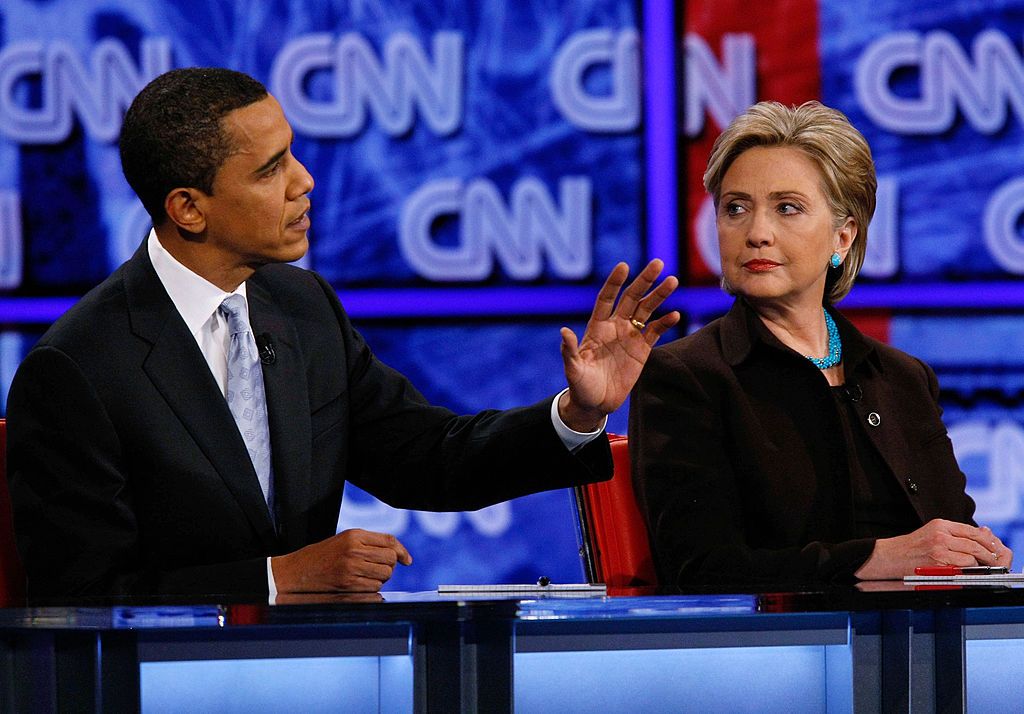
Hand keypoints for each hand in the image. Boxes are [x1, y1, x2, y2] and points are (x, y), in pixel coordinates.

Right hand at [271, 528, 412, 592]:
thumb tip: (398, 554)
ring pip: (384, 575)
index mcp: (354, 535)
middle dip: (389, 566)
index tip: (407, 560)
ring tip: (364, 576)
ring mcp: (351, 568)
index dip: (402, 551)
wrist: (295, 572)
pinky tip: (359, 586)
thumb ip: (368, 543)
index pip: (390, 541)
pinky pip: (374, 590)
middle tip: (376, 569)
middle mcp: (354, 550)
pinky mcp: (347, 585)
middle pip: (390, 559)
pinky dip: (372, 590)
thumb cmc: (320, 556)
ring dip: (380, 579)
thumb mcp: (343, 541)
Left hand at [559, 260, 679, 431]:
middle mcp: (615, 326)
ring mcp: (630, 336)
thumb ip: (570, 351)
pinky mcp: (642, 349)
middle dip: (644, 280)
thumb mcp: (573, 370)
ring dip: (659, 296)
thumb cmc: (580, 386)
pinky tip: (674, 314)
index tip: (623, 266)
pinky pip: (655, 331)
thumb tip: (564, 331)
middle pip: (631, 297)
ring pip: (646, 310)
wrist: (595, 403)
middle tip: (658, 263)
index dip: (614, 282)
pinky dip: (665, 323)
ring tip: (672, 281)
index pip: (606, 298)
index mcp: (597, 327)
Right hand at [855, 519, 1012, 579]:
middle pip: (976, 543)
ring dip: (979, 563)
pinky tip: (964, 571)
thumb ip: (955, 534)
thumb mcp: (932, 533)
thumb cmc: (910, 548)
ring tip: (979, 567)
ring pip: (972, 555)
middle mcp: (941, 534)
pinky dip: (968, 570)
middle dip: (988, 554)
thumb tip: (981, 534)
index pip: (973, 531)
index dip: (987, 540)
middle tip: (992, 560)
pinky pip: (963, 566)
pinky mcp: (938, 563)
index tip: (992, 547)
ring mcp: (940, 549)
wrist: (889, 557)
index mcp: (940, 525)